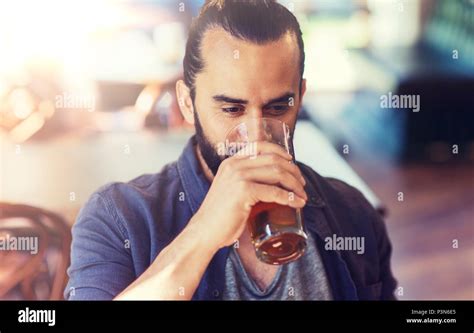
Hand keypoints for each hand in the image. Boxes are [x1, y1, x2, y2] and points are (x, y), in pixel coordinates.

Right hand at [190, 141, 306, 249]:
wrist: (204, 231)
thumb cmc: (220, 216)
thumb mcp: (231, 190)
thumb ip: (246, 182)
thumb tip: (272, 185)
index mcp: (231, 162)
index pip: (260, 145)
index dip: (280, 151)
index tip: (292, 162)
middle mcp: (234, 165)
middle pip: (274, 159)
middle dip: (293, 171)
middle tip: (301, 184)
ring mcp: (238, 176)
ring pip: (277, 173)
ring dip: (295, 184)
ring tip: (302, 195)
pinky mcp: (243, 191)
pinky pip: (274, 191)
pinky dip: (290, 198)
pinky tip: (297, 204)